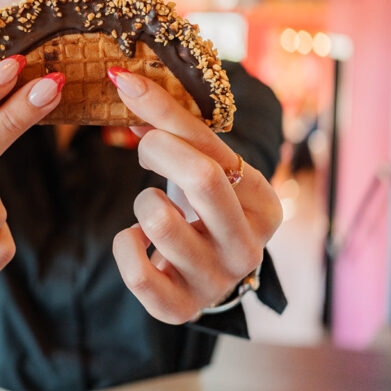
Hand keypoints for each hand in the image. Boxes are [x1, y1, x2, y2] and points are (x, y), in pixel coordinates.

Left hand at [107, 68, 282, 323]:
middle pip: (200, 178)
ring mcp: (215, 283)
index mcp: (265, 206)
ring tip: (151, 206)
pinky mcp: (178, 309)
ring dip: (141, 201)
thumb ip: (175, 127)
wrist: (206, 271)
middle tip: (144, 147)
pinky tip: (138, 238)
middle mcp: (248, 249)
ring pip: (158, 221)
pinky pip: (136, 271)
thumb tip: (126, 82)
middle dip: (157, 149)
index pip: (212, 149)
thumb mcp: (206, 165)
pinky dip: (125, 245)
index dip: (162, 112)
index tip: (124, 81)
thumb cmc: (204, 207)